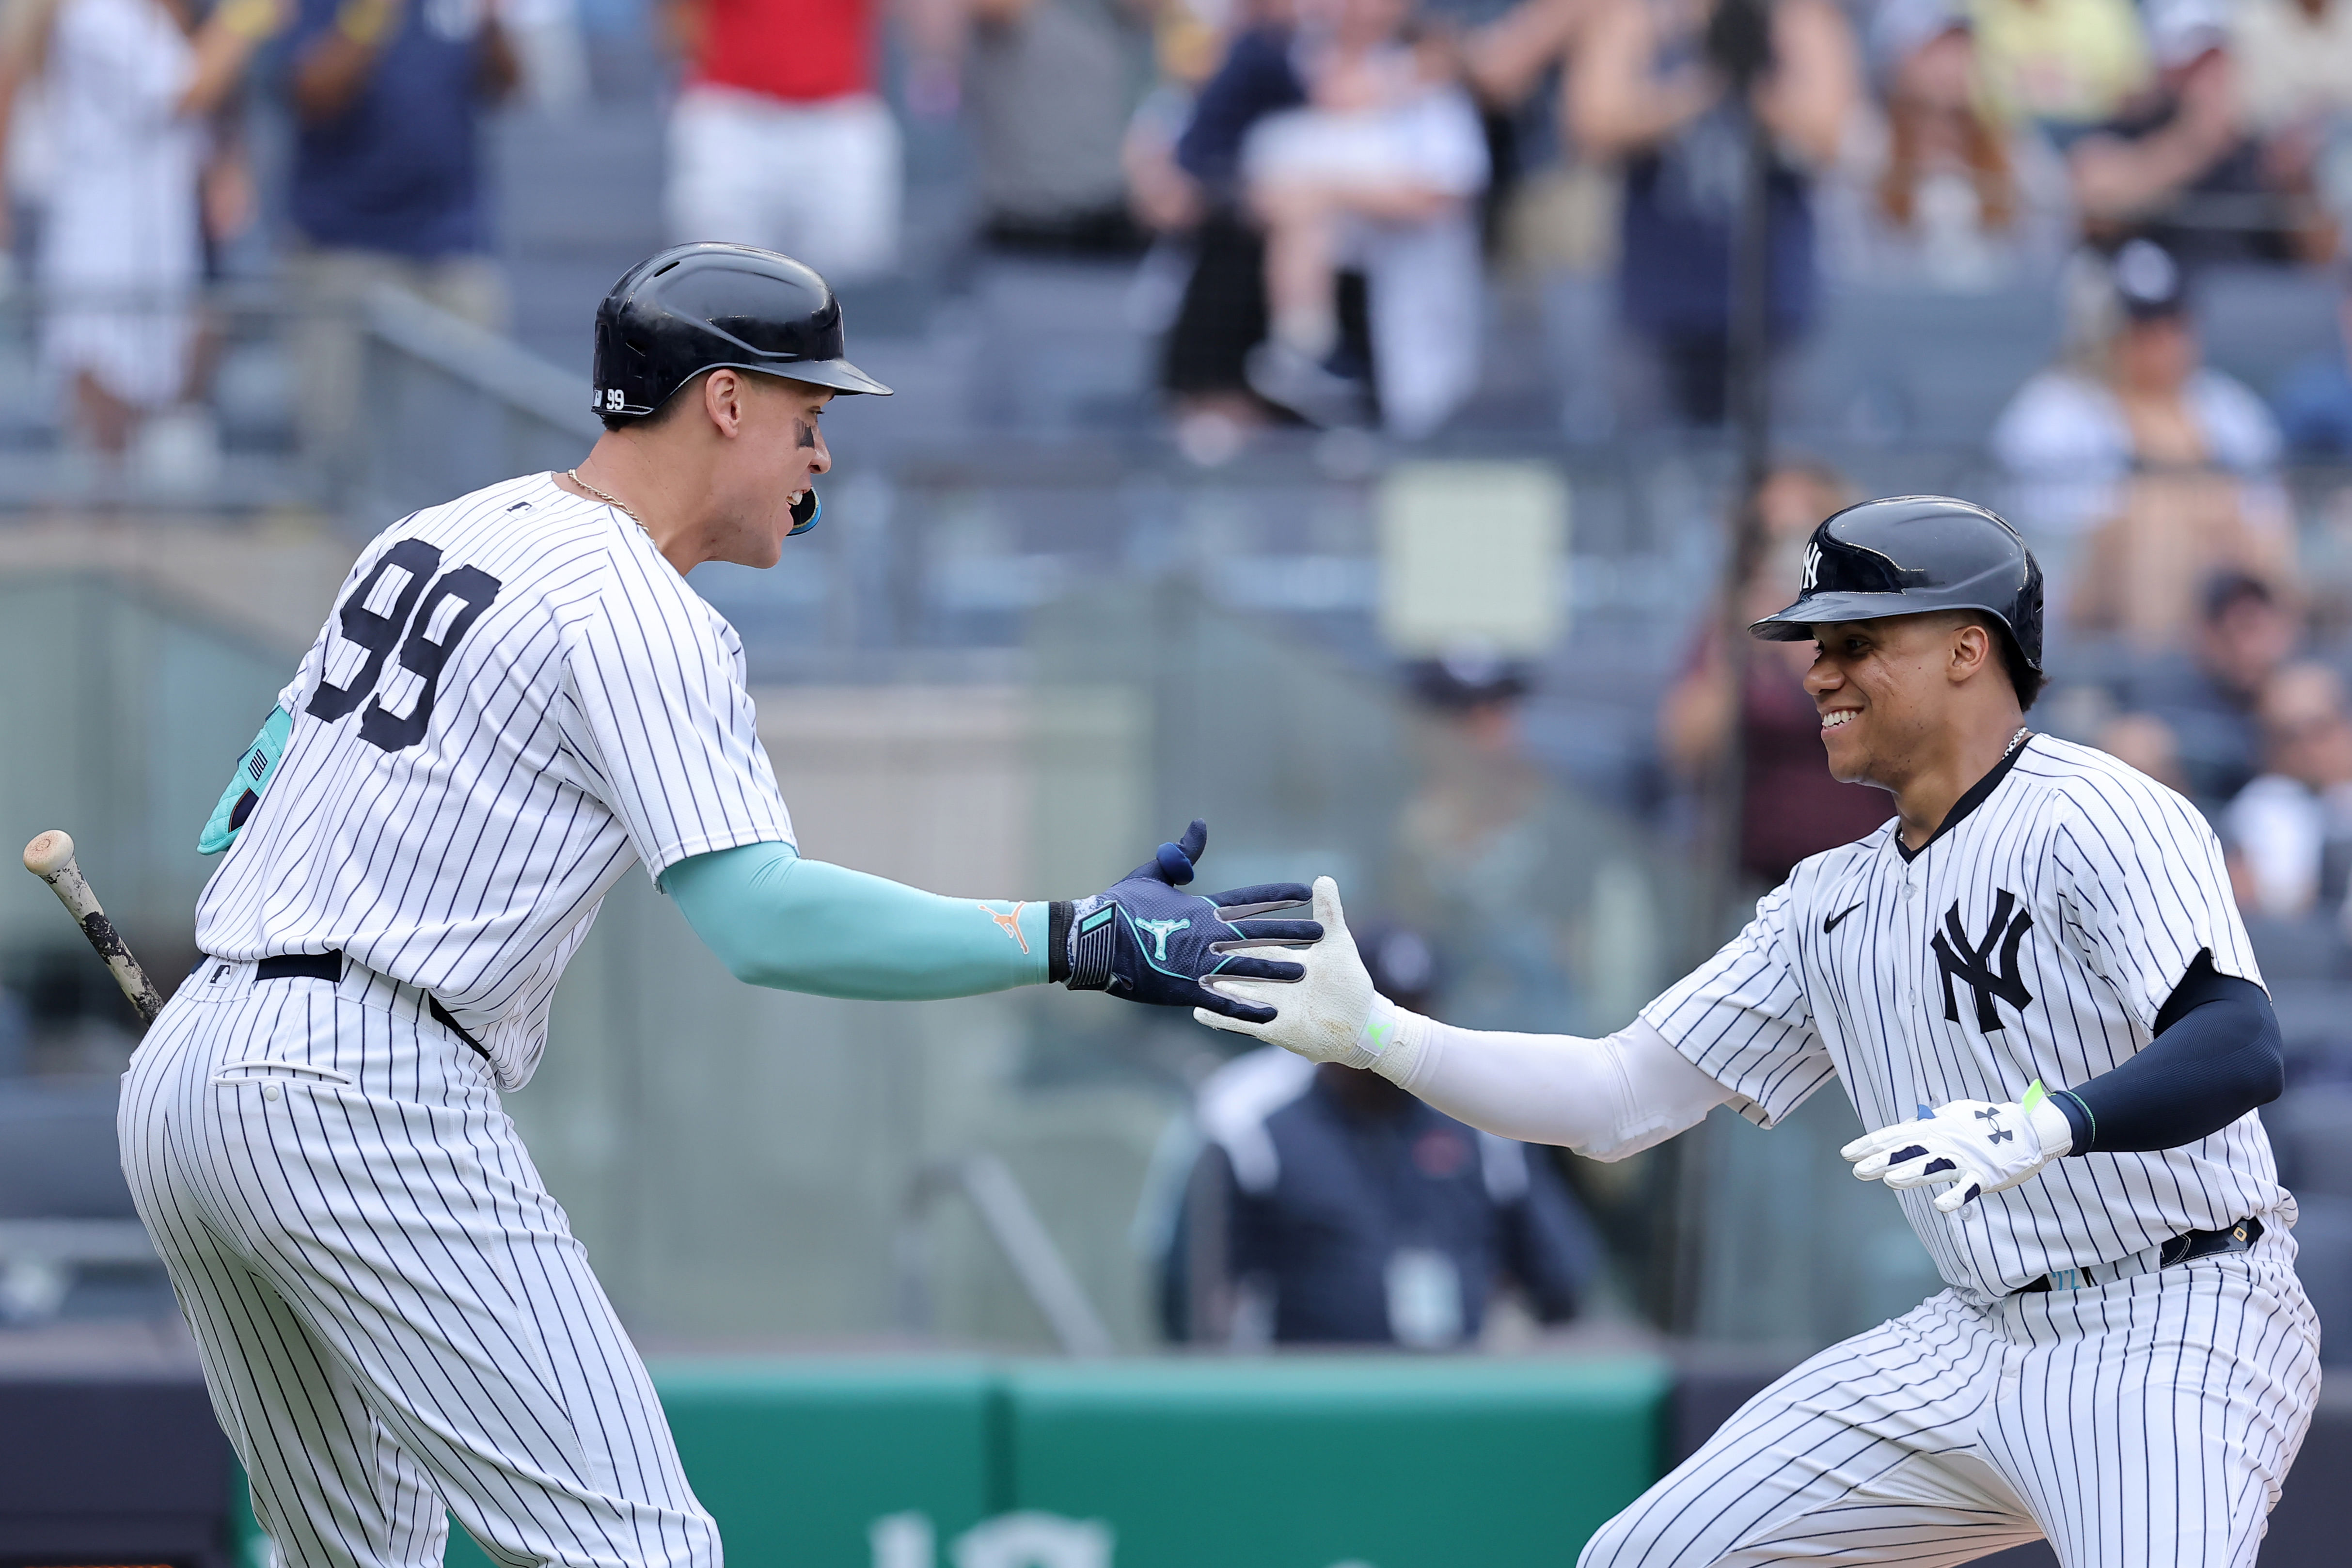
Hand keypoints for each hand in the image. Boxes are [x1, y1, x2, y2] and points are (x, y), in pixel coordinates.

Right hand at [1064, 820, 1318, 1021]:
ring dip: (1278, 968)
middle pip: (1258, 932)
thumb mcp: (1153, 874)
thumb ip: (1181, 855)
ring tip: (1306, 970)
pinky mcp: (1183, 989)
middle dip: (1291, 932)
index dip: (1278, 897)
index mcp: (1200, 908)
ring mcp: (1196, 963)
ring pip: (1247, 966)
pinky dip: (1247, 1008)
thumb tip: (1201, 824)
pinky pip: (1222, 1001)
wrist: (1092, 940)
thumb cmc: (1118, 906)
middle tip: (1320, 933)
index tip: (1304, 892)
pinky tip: (1272, 1014)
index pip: (1249, 900)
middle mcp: (1205, 934)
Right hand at [1193, 878, 1412, 1076]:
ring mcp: (1268, 1005)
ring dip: (1213, 984)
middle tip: (1192, 942)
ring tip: (1189, 975)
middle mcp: (1269, 981)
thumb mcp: (1338, 942)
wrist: (1361, 1025)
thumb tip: (1323, 877)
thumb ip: (1329, 911)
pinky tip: (1198, 1011)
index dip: (1236, 930)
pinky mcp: (1271, 1028)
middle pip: (1238, 965)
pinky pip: (1239, 1023)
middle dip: (1218, 955)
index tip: (1213, 914)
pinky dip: (1220, 1017)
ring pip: (1233, 992)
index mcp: (1279, 959)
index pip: (1253, 940)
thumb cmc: (1349, 982)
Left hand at [1841, 1084, 2073, 1212]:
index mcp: (1935, 1127)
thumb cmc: (1987, 1121)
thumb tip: (1907, 1123)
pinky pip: (1968, 1188)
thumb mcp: (1953, 1113)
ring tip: (1889, 1181)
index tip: (1847, 1153)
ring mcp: (1964, 1159)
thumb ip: (1929, 1121)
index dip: (1870, 1143)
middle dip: (1881, 1160)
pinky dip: (1955, 1197)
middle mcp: (1945, 1142)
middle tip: (1857, 1171)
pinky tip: (1939, 1207)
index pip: (1896, 1135)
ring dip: (1912, 1174)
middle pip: (1908, 1151)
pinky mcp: (1984, 1175)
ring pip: (1934, 1167)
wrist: (2029, 1128)